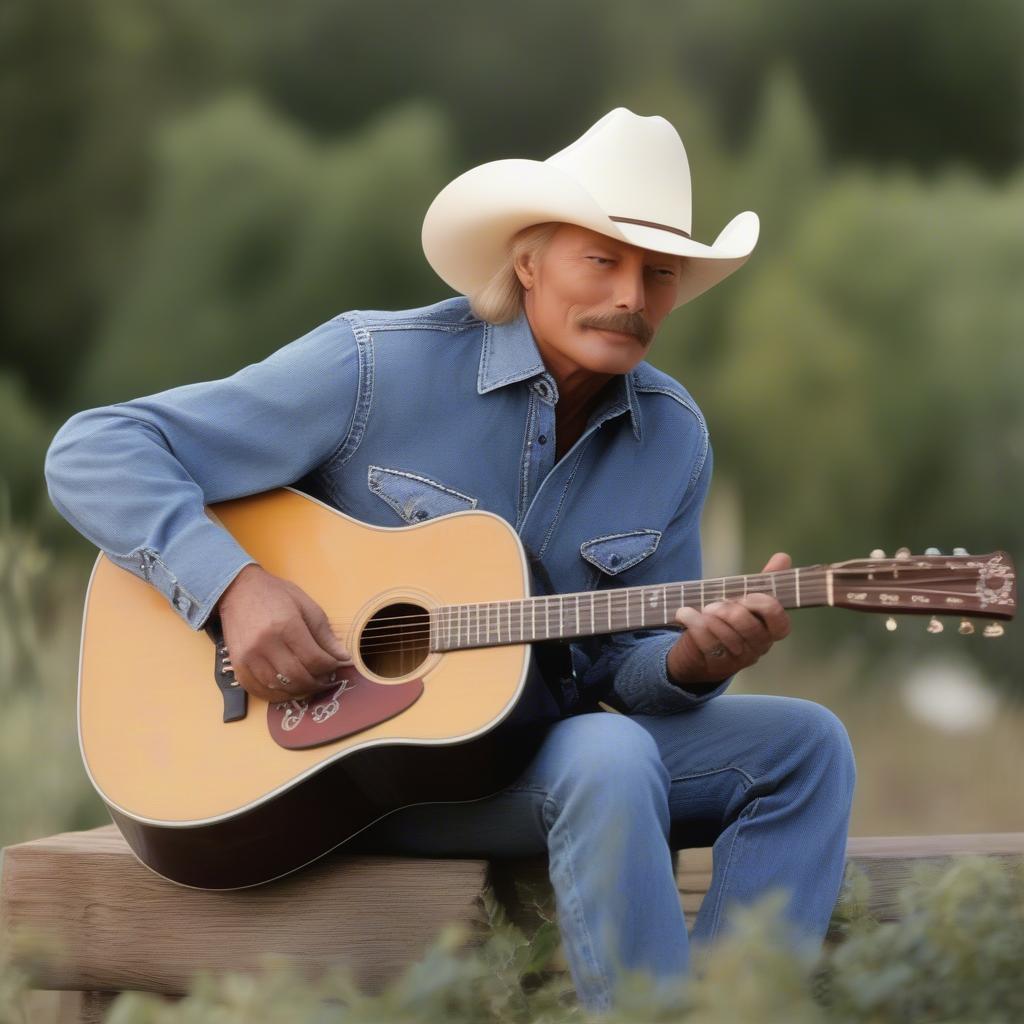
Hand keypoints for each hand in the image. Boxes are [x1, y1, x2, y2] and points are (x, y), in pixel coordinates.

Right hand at [215, 564, 353, 703]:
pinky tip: (288, 689)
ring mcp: (248, 657)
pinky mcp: (237, 665)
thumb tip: (344, 657)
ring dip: (299, 690)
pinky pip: (259, 691)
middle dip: (316, 683)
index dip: (330, 666)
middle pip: (298, 677)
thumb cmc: (275, 595)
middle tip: (325, 679)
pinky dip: (276, 695)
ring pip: (279, 687)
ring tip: (309, 683)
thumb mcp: (306, 606)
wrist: (238, 591)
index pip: (314, 659)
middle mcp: (265, 644)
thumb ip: (325, 634)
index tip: (335, 664)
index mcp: (286, 626)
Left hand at [666, 552, 792, 688]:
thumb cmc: (727, 620)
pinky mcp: (716, 665)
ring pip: (730, 639)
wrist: (699, 651)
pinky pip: (708, 646)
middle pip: (753, 631)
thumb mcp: (744, 600)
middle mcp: (758, 647)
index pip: (781, 624)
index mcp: (770, 630)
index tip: (746, 596)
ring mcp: (738, 659)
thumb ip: (763, 582)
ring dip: (712, 620)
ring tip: (702, 608)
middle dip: (733, 613)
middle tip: (715, 604)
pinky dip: (695, 626)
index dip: (765, 608)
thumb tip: (783, 557)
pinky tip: (685, 614)